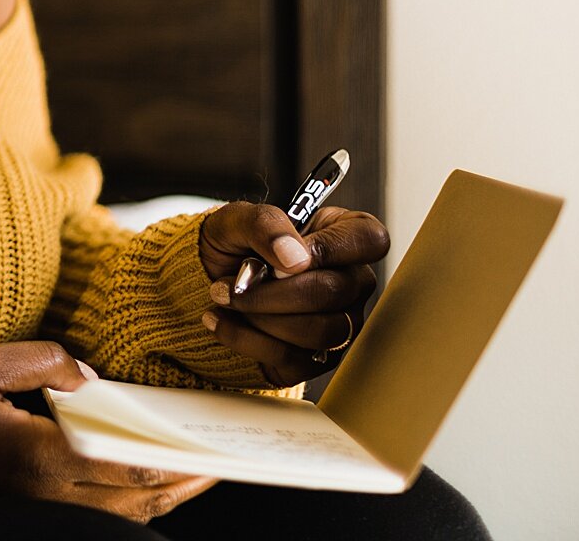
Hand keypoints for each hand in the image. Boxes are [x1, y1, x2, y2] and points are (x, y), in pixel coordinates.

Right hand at [0, 340, 216, 523]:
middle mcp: (45, 494)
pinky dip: (125, 500)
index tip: (211, 446)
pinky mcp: (24, 510)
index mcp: (39, 457)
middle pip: (136, 499)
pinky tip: (137, 478)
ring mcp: (34, 510)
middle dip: (182, 482)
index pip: (130, 465)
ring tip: (190, 471)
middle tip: (218, 462)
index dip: (178, 460)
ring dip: (159, 495)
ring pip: (118, 514)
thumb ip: (44, 361)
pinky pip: (93, 513)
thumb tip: (90, 378)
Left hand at [197, 203, 389, 385]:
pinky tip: (221, 321)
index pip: (371, 240)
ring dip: (259, 317)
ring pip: (320, 331)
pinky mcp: (318, 358)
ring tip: (224, 299)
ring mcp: (341, 322)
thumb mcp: (237, 219)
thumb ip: (266, 224)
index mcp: (344, 235)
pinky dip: (244, 339)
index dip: (328, 249)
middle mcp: (352, 280)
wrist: (207, 281)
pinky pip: (292, 358)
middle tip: (228, 284)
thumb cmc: (234, 244)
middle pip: (334, 292)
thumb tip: (294, 258)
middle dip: (271, 291)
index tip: (281, 258)